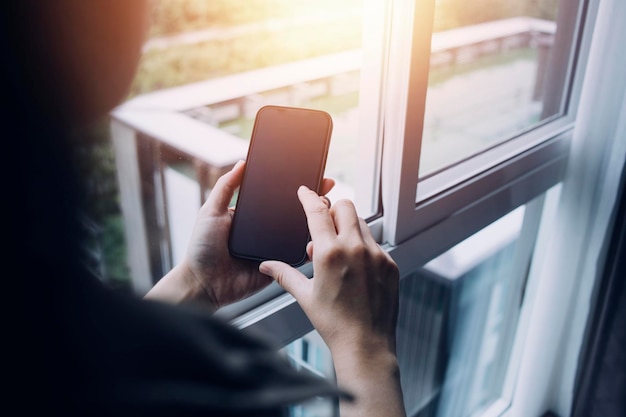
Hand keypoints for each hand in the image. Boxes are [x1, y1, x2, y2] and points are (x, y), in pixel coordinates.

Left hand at [181, 161, 334, 309]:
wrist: (203, 284)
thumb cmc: (202, 249)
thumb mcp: (211, 211)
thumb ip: (225, 186)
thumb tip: (241, 163)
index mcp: (253, 215)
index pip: (278, 196)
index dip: (295, 187)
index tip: (313, 175)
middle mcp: (266, 230)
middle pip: (294, 213)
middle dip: (313, 202)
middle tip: (325, 191)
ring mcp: (274, 248)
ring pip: (300, 233)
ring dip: (315, 223)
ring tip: (327, 211)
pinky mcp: (279, 266)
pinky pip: (298, 256)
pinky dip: (309, 247)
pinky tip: (319, 236)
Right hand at [259, 185, 399, 356]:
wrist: (366, 345)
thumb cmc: (334, 323)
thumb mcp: (305, 296)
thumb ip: (284, 274)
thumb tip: (265, 266)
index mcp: (330, 254)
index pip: (318, 212)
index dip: (309, 197)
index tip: (305, 191)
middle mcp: (355, 248)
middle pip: (345, 206)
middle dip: (332, 211)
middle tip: (322, 230)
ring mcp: (376, 255)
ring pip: (361, 223)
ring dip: (347, 228)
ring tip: (337, 253)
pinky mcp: (390, 264)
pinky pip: (375, 243)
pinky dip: (362, 246)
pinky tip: (354, 267)